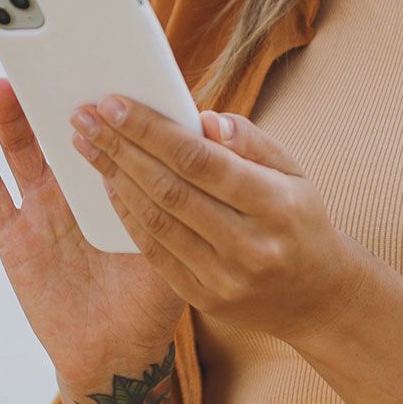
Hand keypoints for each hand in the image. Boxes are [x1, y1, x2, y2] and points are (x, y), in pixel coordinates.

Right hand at [0, 78, 186, 389]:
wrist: (117, 354)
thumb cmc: (150, 298)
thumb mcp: (176, 241)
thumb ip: (185, 194)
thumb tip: (210, 134)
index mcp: (114, 186)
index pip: (108, 132)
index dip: (105, 99)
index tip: (105, 59)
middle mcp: (75, 191)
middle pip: (59, 132)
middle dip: (54, 95)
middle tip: (48, 55)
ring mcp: (41, 211)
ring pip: (22, 152)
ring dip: (12, 118)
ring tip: (7, 82)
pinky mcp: (14, 238)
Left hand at [67, 93, 375, 348]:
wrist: (317, 297)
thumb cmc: (299, 219)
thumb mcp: (293, 171)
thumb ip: (250, 141)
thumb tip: (204, 118)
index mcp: (276, 205)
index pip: (202, 161)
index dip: (153, 131)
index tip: (115, 104)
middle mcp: (250, 245)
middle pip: (170, 190)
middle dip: (120, 148)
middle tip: (85, 117)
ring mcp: (225, 278)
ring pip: (156, 221)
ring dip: (115, 178)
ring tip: (88, 145)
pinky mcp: (204, 299)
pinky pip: (154, 252)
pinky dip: (127, 215)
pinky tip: (109, 184)